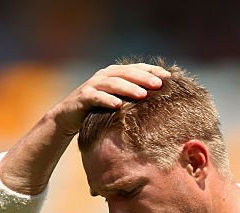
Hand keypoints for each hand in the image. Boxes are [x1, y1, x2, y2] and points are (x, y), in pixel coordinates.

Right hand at [50, 63, 171, 136]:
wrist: (69, 117)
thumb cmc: (100, 110)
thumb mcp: (119, 101)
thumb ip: (134, 97)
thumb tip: (162, 100)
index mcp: (116, 74)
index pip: (137, 68)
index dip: (153, 70)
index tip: (169, 77)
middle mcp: (105, 76)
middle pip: (127, 73)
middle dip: (144, 78)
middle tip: (159, 84)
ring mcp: (93, 85)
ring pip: (113, 83)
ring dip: (128, 88)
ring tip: (142, 95)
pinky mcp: (83, 97)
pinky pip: (96, 97)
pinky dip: (107, 100)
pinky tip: (118, 105)